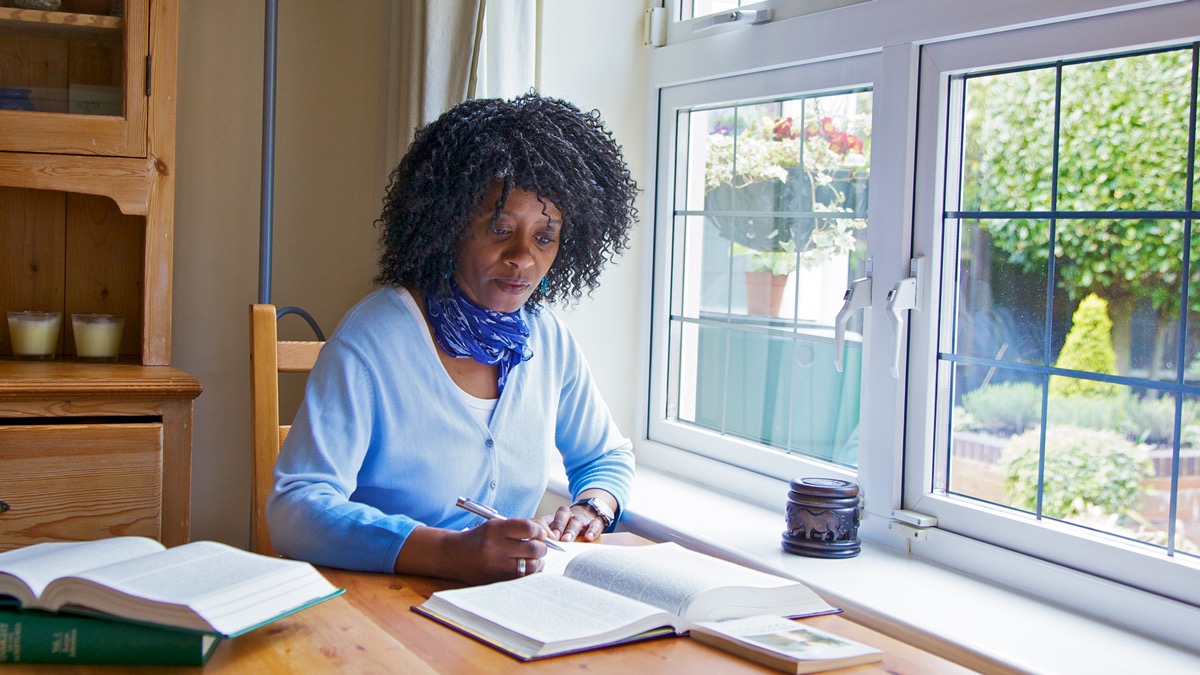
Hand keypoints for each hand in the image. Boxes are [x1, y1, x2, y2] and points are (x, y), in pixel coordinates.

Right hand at [396, 519, 549, 584]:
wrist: (454, 555)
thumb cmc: (478, 538)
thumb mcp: (495, 525)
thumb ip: (519, 527)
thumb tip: (545, 532)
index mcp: (495, 529)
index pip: (529, 528)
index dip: (539, 531)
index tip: (539, 534)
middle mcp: (495, 547)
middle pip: (533, 548)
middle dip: (541, 548)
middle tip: (540, 547)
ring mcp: (496, 565)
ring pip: (530, 566)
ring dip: (538, 562)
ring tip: (536, 558)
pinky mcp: (496, 579)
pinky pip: (522, 578)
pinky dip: (530, 573)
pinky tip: (528, 567)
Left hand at [541, 504, 603, 542]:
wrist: (590, 512)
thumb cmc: (568, 527)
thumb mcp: (555, 530)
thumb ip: (546, 537)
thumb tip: (537, 548)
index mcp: (554, 518)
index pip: (546, 518)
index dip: (543, 527)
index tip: (542, 538)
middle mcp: (568, 516)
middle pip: (562, 515)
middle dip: (557, 526)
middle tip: (554, 538)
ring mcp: (582, 519)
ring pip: (576, 521)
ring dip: (571, 530)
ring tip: (567, 540)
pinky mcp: (596, 522)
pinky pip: (595, 524)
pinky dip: (592, 531)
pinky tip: (588, 538)